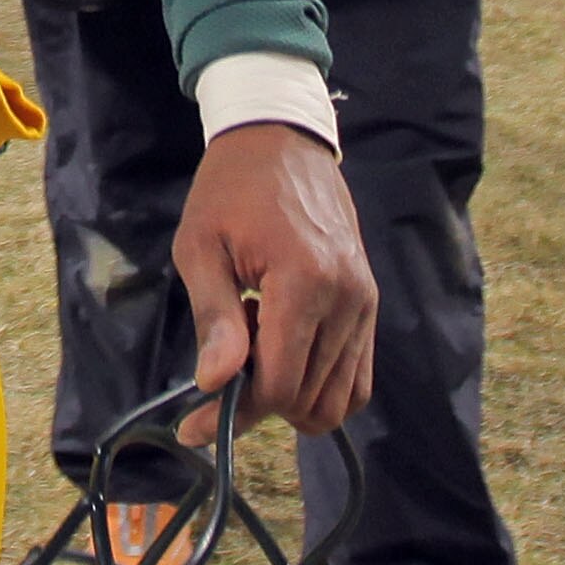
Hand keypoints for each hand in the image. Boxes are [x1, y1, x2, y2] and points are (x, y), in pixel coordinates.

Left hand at [171, 124, 374, 444]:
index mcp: (304, 282)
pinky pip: (357, 377)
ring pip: (339, 399)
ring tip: (255, 341)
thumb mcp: (200, 247)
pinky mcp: (370, 303)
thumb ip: (213, 318)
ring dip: (291, 393)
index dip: (236, 412)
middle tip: (227, 355)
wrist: (281, 142)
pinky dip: (320, 385)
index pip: (281, 385)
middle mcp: (348, 298)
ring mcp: (366, 303)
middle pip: (309, 400)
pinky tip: (282, 346)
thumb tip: (215, 384)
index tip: (194, 422)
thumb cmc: (229, 190)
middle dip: (260, 401)